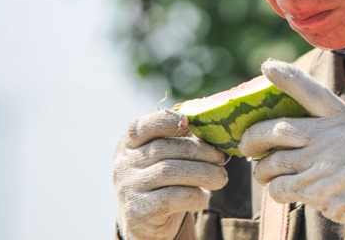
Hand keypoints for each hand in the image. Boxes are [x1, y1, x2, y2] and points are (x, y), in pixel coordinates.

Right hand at [113, 110, 227, 239]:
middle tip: (220, 158)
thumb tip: (210, 130)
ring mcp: (128, 188)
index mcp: (130, 145)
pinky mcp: (138, 211)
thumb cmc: (163, 184)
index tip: (188, 122)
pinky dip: (195, 195)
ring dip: (203, 173)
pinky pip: (172, 197)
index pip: (141, 126)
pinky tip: (204, 197)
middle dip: (199, 151)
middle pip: (164, 148)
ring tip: (220, 178)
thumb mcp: (165, 160)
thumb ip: (179, 143)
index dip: (164, 120)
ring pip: (169, 171)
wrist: (147, 224)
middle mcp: (124, 164)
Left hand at [239, 60, 344, 232]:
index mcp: (342, 118)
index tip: (267, 66)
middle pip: (276, 130)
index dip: (287, 77)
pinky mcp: (316, 190)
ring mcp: (321, 164)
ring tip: (263, 173)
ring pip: (272, 163)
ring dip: (261, 171)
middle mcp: (329, 137)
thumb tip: (288, 127)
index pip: (311, 91)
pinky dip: (275, 190)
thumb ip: (330, 125)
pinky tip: (282, 190)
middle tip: (245, 145)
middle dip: (251, 138)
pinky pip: (279, 188)